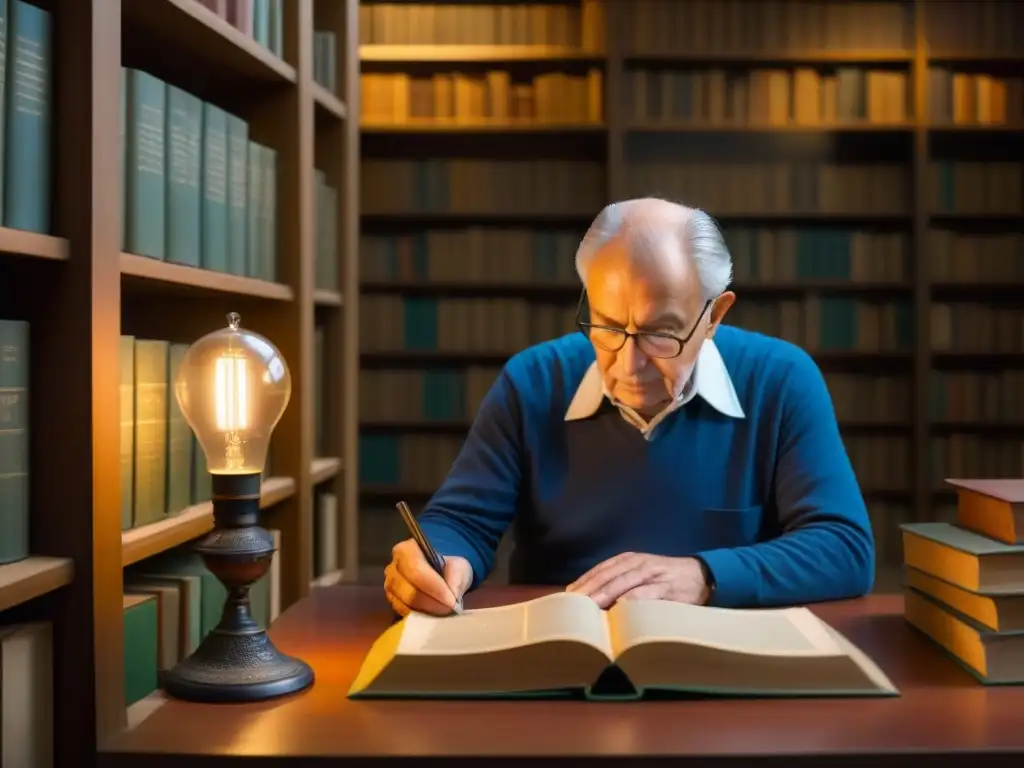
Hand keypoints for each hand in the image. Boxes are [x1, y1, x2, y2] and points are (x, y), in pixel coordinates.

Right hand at [384, 539, 472, 616]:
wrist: (439, 575)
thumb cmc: (447, 566)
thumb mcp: (458, 565)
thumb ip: (456, 575)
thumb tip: (452, 594)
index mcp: (406, 551)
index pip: (416, 571)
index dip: (434, 587)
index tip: (452, 599)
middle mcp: (393, 568)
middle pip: (409, 592)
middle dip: (432, 603)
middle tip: (451, 609)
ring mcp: (390, 587)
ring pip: (406, 605)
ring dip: (427, 611)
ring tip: (444, 612)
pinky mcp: (393, 603)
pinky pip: (404, 614)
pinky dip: (421, 617)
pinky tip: (434, 615)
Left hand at [566, 552, 708, 608]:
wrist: (700, 575)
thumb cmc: (664, 579)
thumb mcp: (640, 575)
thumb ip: (619, 583)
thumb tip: (591, 599)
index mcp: (629, 560)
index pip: (601, 570)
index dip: (583, 582)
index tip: (567, 595)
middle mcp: (638, 564)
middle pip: (608, 575)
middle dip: (589, 589)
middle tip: (573, 603)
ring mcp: (653, 575)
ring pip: (624, 582)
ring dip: (606, 593)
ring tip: (590, 605)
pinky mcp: (667, 588)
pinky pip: (647, 594)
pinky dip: (633, 600)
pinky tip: (620, 607)